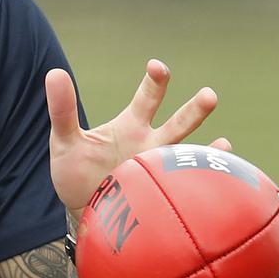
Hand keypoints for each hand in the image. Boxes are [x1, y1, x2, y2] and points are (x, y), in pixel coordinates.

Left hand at [47, 59, 223, 213]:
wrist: (82, 211)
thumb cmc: (74, 172)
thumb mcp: (64, 139)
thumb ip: (62, 109)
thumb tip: (54, 73)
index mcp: (132, 126)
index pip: (148, 97)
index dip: (155, 81)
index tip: (158, 67)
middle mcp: (152, 145)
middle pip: (179, 123)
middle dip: (194, 110)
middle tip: (209, 96)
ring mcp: (160, 171)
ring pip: (188, 157)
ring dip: (207, 151)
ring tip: (224, 144)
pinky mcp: (161, 196)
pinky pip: (187, 189)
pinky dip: (205, 183)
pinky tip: (221, 179)